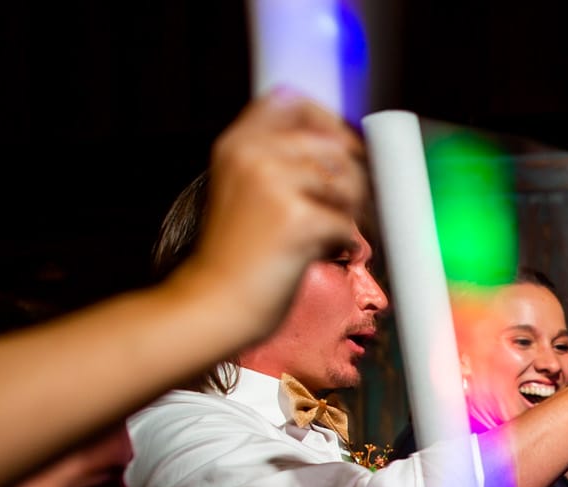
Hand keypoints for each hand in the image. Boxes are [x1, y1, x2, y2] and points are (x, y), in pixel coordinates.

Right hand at [176, 93, 366, 342]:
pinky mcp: (298, 219)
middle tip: (345, 208)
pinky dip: (346, 244)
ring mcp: (275, 184)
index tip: (345, 147)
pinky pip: (348, 224)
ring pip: (348, 183)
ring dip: (351, 212)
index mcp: (238, 144)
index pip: (293, 101)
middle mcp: (254, 155)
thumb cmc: (238, 255)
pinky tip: (325, 253)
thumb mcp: (243, 190)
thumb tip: (339, 145)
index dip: (328, 121)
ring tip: (331, 232)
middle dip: (352, 179)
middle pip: (335, 145)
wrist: (216, 303)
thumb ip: (278, 161)